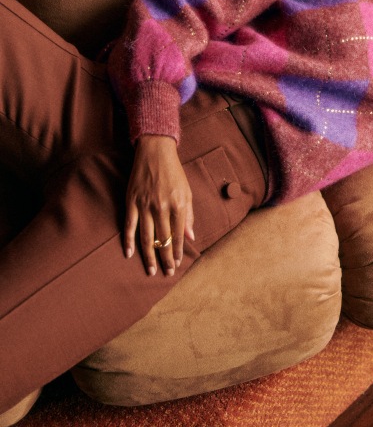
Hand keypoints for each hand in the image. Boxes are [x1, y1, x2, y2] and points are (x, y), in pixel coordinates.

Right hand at [124, 135, 194, 275]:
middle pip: (163, 240)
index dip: (177, 251)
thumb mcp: (187, 192)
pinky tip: (129, 254)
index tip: (177, 264)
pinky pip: (129, 225)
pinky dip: (129, 240)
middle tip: (166, 273)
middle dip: (165, 258)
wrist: (155, 152)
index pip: (178, 235)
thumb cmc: (174, 173)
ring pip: (147, 237)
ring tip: (151, 270)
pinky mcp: (132, 201)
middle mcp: (161, 207)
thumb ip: (188, 215)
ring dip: (149, 256)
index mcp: (178, 205)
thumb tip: (190, 237)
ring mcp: (145, 205)